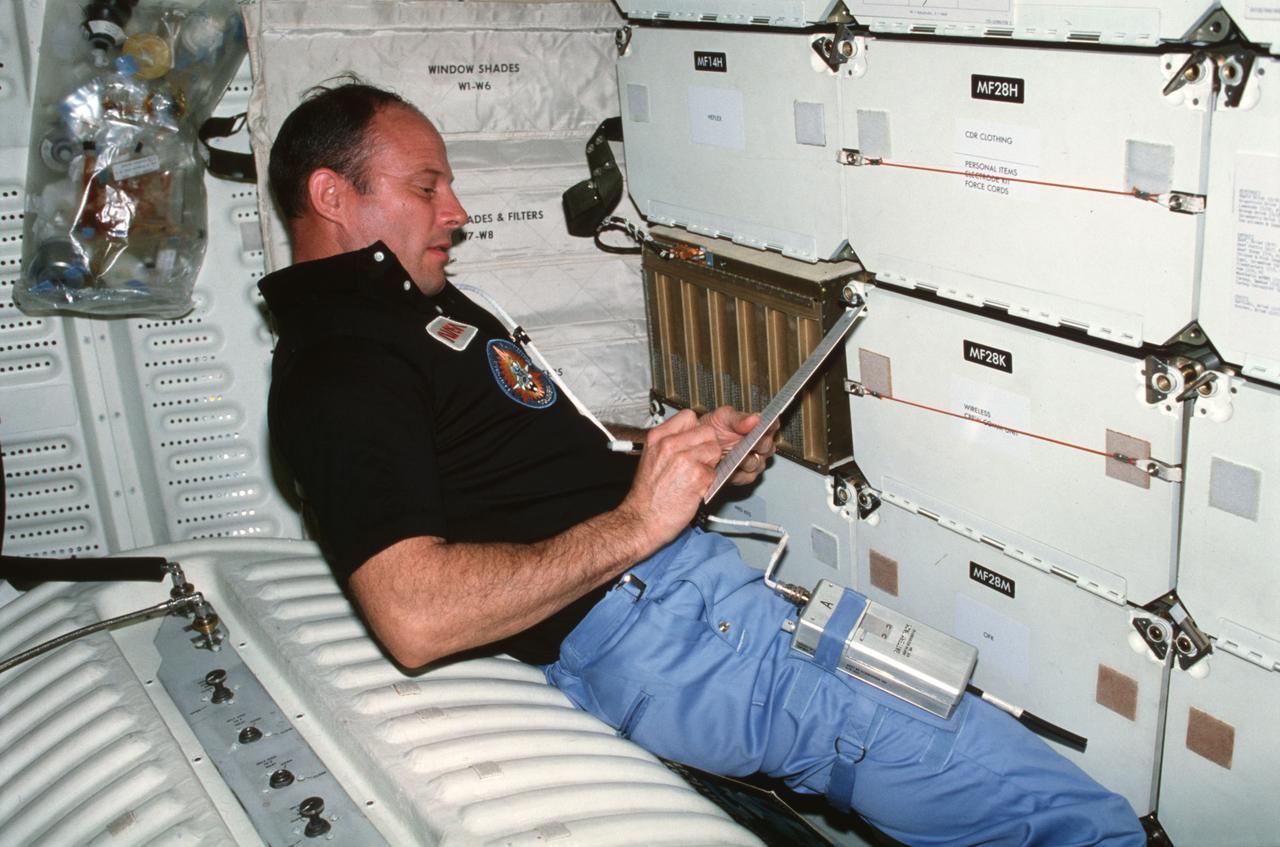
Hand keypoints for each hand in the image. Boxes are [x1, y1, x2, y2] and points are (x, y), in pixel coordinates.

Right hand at [617, 409, 721, 553]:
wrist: (642, 520)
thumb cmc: (646, 495)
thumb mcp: (651, 458)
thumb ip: (669, 444)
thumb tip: (691, 437)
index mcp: (657, 437)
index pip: (689, 416)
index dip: (695, 430)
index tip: (693, 443)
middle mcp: (670, 444)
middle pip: (707, 432)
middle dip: (707, 447)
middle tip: (697, 463)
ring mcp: (685, 459)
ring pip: (715, 450)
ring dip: (710, 464)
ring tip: (694, 477)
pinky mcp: (698, 476)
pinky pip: (715, 472)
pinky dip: (709, 482)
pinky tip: (694, 489)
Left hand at [699, 405, 778, 485]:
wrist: (700, 445)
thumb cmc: (714, 428)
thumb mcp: (723, 417)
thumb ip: (739, 419)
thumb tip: (756, 419)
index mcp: (759, 427)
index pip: (772, 424)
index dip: (770, 425)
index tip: (765, 425)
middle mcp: (761, 445)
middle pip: (767, 446)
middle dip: (758, 444)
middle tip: (750, 442)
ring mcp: (756, 461)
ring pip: (757, 463)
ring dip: (746, 460)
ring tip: (736, 457)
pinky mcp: (746, 476)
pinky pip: (746, 476)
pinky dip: (737, 474)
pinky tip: (729, 469)